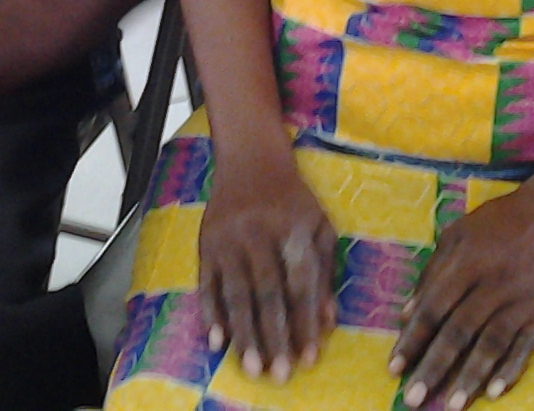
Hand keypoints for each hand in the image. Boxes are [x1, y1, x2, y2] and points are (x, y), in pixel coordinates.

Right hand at [197, 151, 336, 382]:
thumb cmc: (292, 198)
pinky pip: (206, 284)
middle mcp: (259, 233)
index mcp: (294, 228)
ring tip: (252, 367)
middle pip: (267, 293)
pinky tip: (218, 341)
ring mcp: (228, 239)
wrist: (250, 159)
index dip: (305, 323)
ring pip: (236, 293)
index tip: (310, 358)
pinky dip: (211, 314)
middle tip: (279, 374)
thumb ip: (325, 272)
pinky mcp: (206, 243)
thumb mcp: (319, 225)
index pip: (300, 284)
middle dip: (274, 337)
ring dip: (244, 334)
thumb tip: (328, 321)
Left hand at [388, 174, 533, 408]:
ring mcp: (520, 301)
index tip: (393, 369)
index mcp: (465, 262)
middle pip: (458, 332)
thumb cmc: (498, 222)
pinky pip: (525, 347)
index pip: (433, 308)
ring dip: (470, 377)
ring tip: (452, 405)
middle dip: (434, 368)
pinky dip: (511, 369)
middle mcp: (491, 284)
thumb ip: (432, 272)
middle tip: (413, 400)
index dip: (413, 340)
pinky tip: (495, 392)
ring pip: (491, 344)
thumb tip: (406, 313)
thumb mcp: (458, 234)